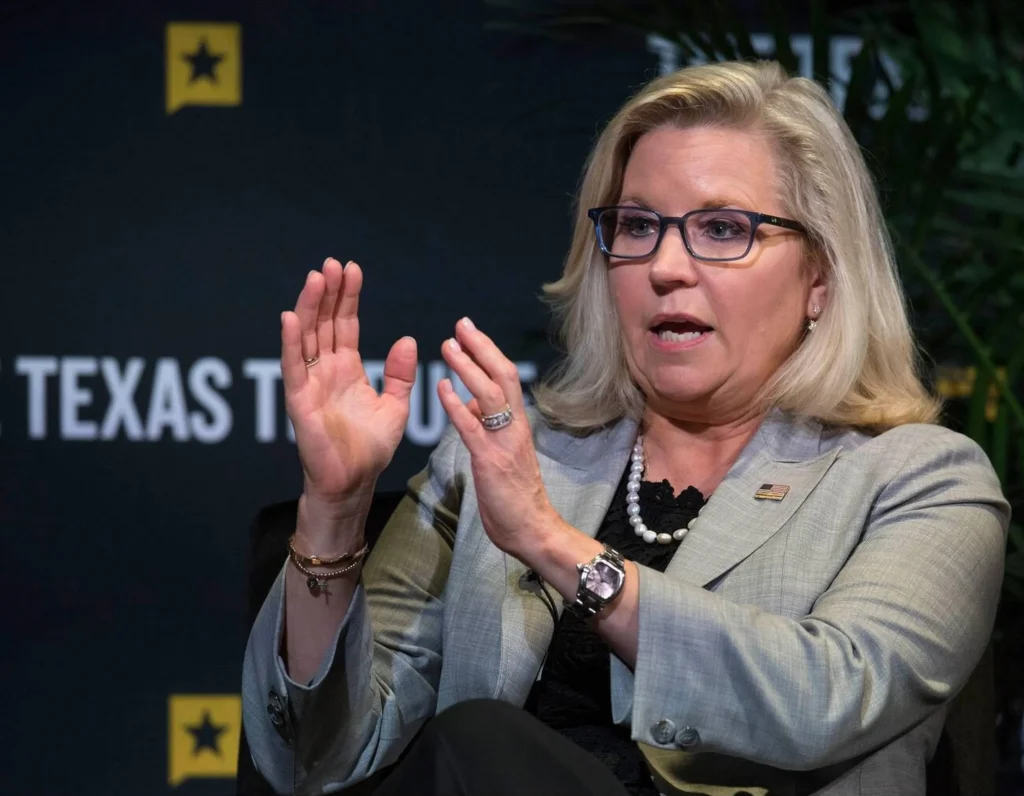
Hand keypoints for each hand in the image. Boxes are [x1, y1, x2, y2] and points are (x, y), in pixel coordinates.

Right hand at [282, 258, 416, 515]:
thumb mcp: (395, 406)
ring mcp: (310, 384)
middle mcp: (326, 371)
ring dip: (310, 307)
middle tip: (333, 263)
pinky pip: (293, 367)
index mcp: (348, 370)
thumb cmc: (371, 449)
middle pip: (325, 324)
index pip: (346, 325)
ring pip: (307, 337)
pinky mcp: (299, 401)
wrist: (354, 482)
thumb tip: (408, 339)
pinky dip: (291, 342)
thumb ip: (400, 375)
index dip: (349, 298)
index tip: (353, 270)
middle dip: (329, 293)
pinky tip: (291, 317)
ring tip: (316, 277)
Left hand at [438, 317, 557, 557]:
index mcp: (517, 424)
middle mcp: (514, 427)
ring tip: (448, 346)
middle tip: (461, 324)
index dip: (488, 352)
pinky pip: (472, 428)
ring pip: (490, 395)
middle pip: (503, 376)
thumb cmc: (517, 497)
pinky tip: (441, 388)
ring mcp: (503, 442)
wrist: (534, 530)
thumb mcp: (503, 454)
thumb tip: (472, 404)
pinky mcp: (490, 461)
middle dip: (481, 347)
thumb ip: (490, 427)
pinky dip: (456, 405)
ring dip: (468, 367)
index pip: (506, 378)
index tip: (470, 331)